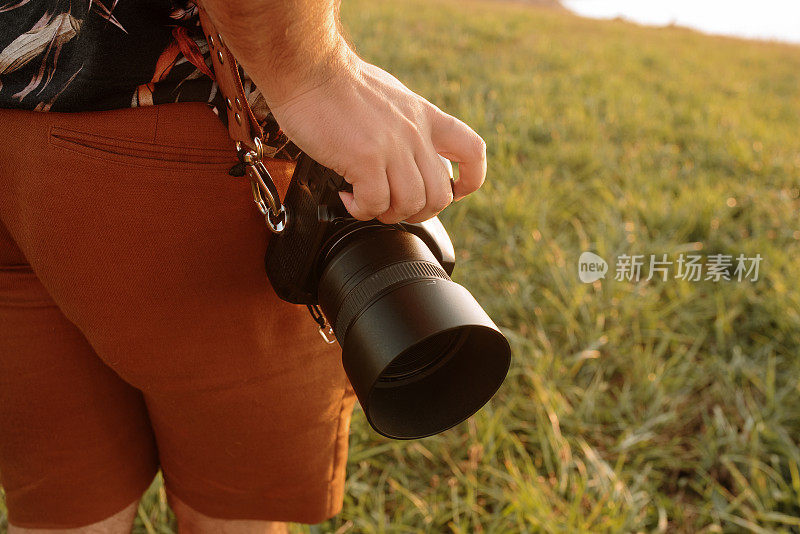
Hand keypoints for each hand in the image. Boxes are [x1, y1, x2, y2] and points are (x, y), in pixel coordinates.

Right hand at [266, 51, 486, 222]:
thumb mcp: (390, 96)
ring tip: (366, 201)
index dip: (472, 179)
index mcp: (425, 116)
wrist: (308, 67)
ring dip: (388, 214)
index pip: (472, 150)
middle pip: (441, 194)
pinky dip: (361, 209)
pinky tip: (347, 196)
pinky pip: (376, 204)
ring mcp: (393, 147)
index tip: (456, 191)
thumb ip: (405, 124)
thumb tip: (405, 150)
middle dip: (418, 212)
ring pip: (411, 204)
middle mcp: (415, 133)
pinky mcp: (366, 159)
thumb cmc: (337, 82)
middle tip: (393, 207)